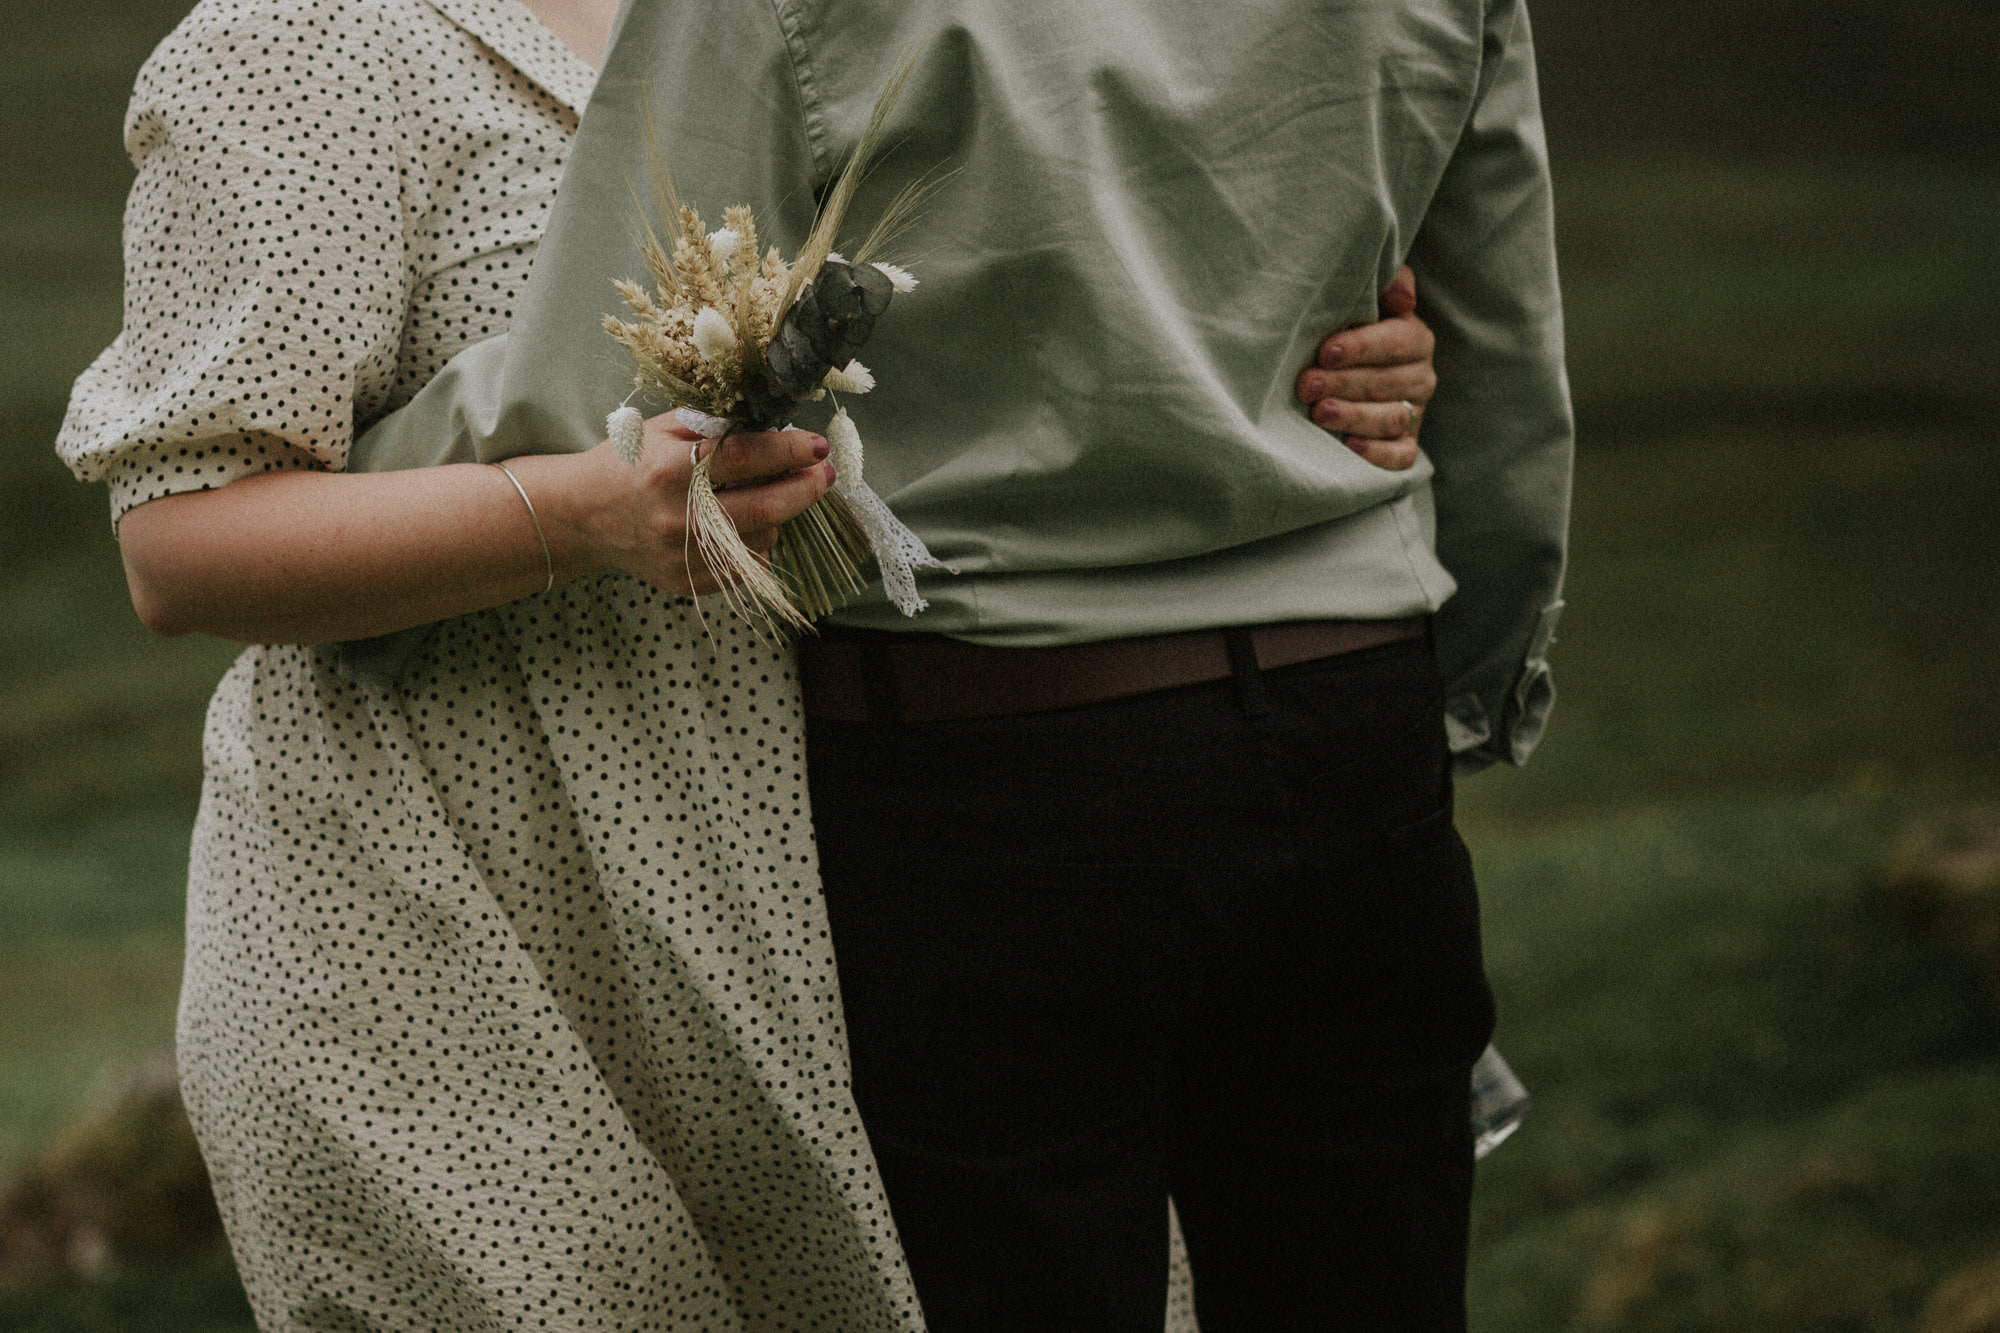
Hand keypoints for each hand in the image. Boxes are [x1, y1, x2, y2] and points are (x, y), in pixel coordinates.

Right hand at [551, 412, 834, 596]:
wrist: (582, 515)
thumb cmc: (627, 462)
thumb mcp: (661, 429)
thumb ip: (714, 425)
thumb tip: (774, 425)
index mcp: (670, 469)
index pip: (745, 458)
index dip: (788, 450)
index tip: (817, 446)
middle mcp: (677, 516)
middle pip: (763, 508)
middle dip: (804, 489)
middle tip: (825, 475)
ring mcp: (681, 555)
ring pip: (759, 539)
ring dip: (777, 516)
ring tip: (770, 495)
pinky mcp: (684, 581)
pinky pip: (744, 567)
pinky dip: (755, 544)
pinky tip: (746, 524)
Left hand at [1295, 266, 1437, 470]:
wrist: (1339, 370)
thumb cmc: (1348, 329)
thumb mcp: (1367, 299)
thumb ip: (1386, 283)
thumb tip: (1402, 296)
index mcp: (1415, 339)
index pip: (1397, 341)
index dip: (1362, 347)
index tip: (1325, 352)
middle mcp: (1421, 377)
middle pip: (1389, 382)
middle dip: (1346, 383)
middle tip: (1307, 385)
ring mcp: (1413, 413)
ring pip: (1392, 418)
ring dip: (1355, 416)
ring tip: (1320, 413)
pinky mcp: (1405, 444)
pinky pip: (1401, 456)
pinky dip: (1378, 453)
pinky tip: (1350, 446)